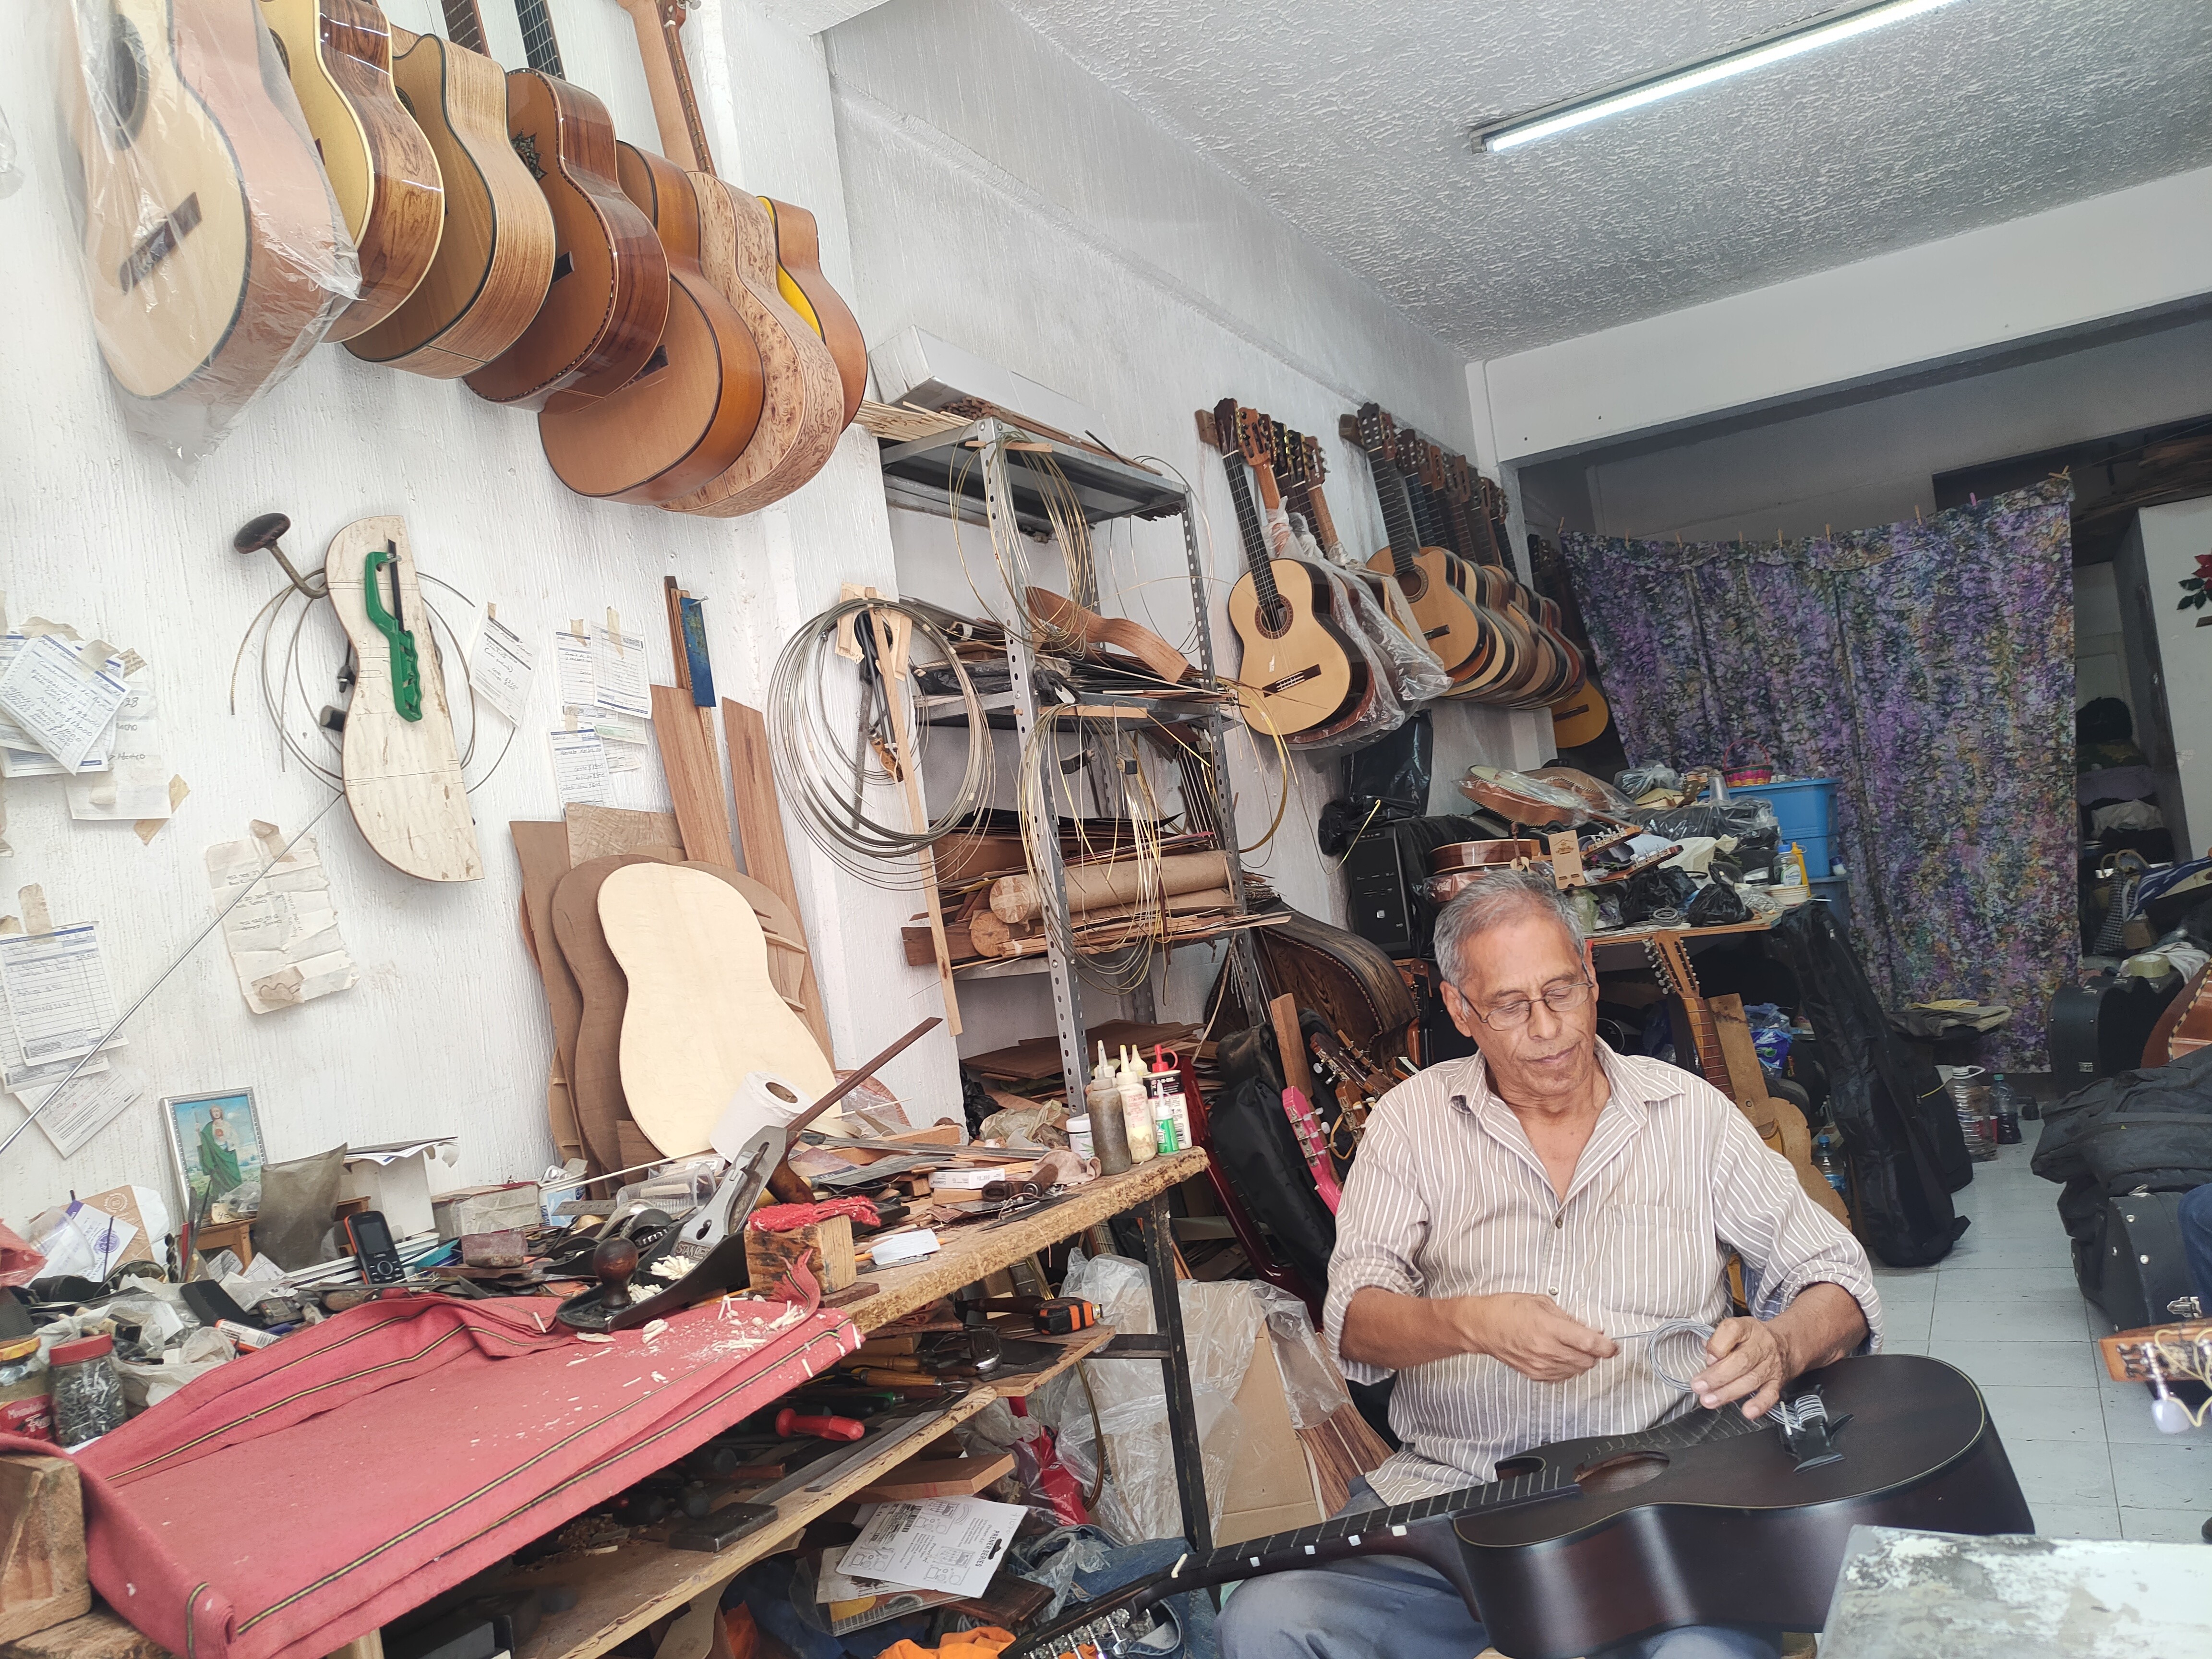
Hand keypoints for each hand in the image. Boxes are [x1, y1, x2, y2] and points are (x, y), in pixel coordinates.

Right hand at [1465, 1293, 1617, 1381]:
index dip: (1607, 1347)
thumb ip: (1568, 1318)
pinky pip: (1562, 1376)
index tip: (1613, 1346)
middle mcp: (1546, 1350)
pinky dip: (1567, 1367)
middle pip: (1587, 1361)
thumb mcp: (1541, 1302)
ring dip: (1580, 1360)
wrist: (1482, 1327)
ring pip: (1577, 1370)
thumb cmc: (1507, 1310)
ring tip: (1570, 1345)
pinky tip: (1559, 1355)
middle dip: (1593, 1352)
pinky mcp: (1535, 1375)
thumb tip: (1591, 1330)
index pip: (1589, 1343)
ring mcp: (1540, 1366)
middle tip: (1590, 1341)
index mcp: (1548, 1328)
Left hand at [1693, 1317, 1790, 1417]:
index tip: (1707, 1357)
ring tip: (1709, 1400)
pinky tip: (1748, 1412)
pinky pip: (1770, 1395)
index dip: (1717, 1345)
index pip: (1732, 1330)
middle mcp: (1762, 1345)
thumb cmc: (1752, 1338)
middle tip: (1699, 1387)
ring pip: (1750, 1380)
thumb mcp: (1735, 1329)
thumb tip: (1708, 1357)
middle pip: (1740, 1361)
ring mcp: (1771, 1365)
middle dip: (1717, 1376)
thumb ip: (1718, 1341)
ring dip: (1728, 1393)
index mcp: (1747, 1328)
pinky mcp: (1777, 1382)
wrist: (1785, 1345)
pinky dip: (1759, 1404)